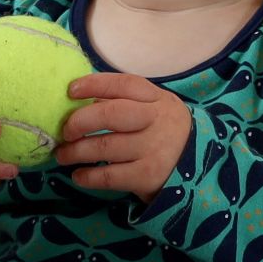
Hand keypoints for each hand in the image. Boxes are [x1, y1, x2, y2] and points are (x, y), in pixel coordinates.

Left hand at [55, 72, 191, 194]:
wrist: (198, 170)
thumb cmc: (164, 134)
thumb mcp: (154, 111)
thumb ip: (124, 104)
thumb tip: (80, 103)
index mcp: (157, 99)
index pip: (123, 84)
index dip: (94, 84)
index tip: (70, 91)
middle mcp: (157, 121)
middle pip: (111, 114)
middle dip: (80, 121)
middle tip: (66, 132)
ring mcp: (154, 149)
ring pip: (105, 147)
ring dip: (76, 152)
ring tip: (63, 155)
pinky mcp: (148, 176)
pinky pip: (109, 176)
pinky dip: (87, 177)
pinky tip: (79, 175)